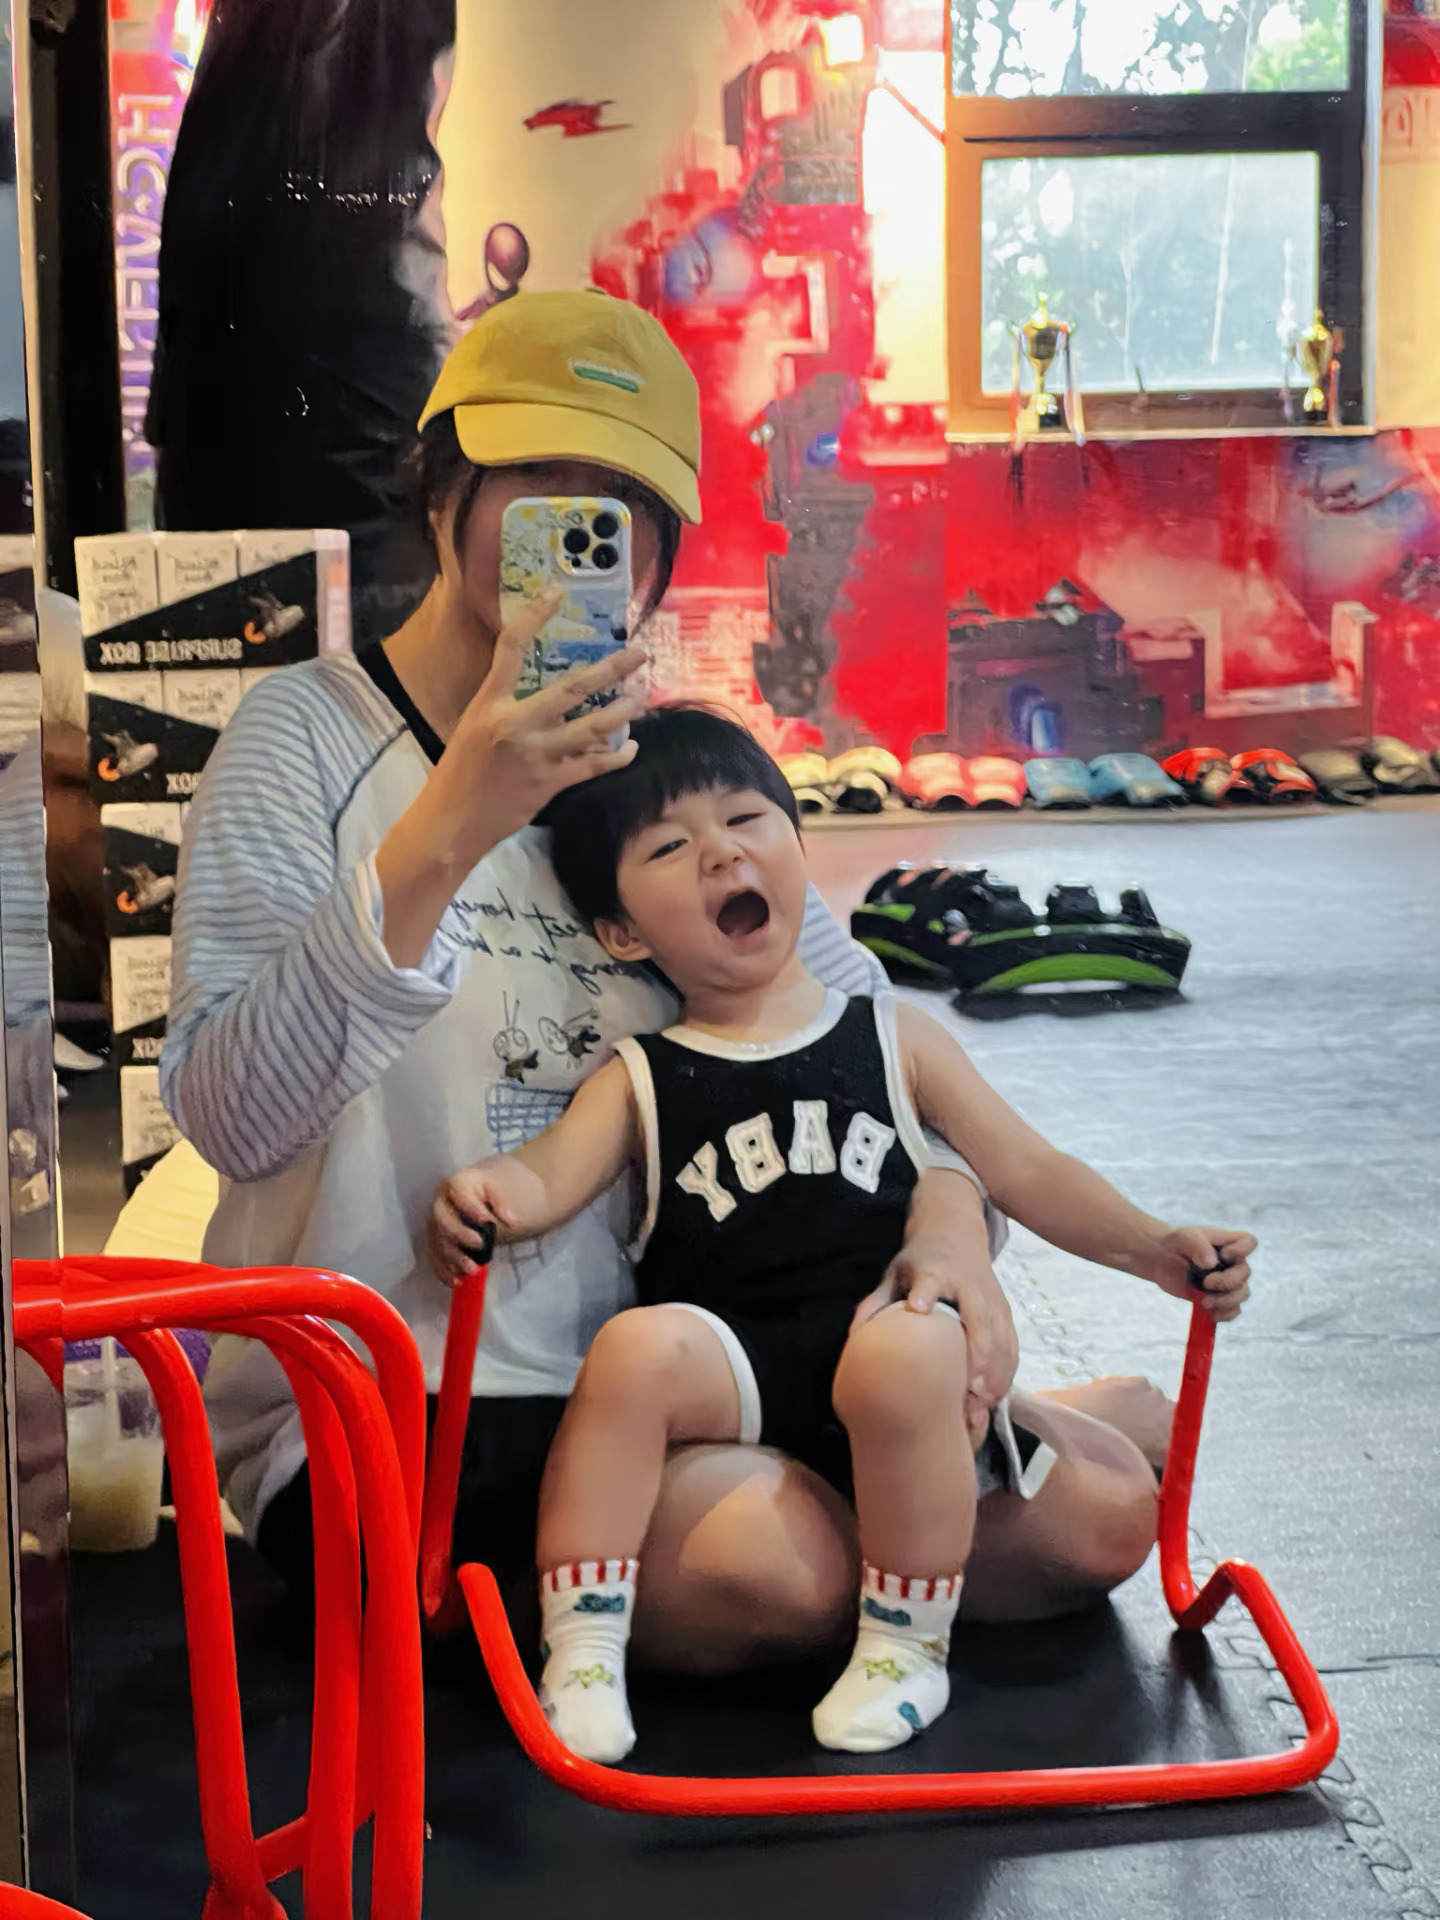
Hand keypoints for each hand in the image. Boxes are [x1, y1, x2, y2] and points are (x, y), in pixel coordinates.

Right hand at [428, 1165, 509, 1287]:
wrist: (505, 1196)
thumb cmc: (508, 1192)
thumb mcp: (510, 1192)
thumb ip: (501, 1206)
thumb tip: (499, 1225)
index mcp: (461, 1181)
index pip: (459, 1191)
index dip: (470, 1208)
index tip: (488, 1224)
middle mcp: (443, 1199)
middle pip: (441, 1217)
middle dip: (458, 1235)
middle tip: (480, 1246)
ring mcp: (438, 1220)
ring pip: (437, 1239)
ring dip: (451, 1257)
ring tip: (472, 1270)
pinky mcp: (439, 1238)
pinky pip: (436, 1253)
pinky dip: (444, 1268)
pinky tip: (455, 1281)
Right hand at [433, 591, 650, 864]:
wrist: (452, 822)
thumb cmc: (458, 775)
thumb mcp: (472, 728)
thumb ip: (506, 709)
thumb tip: (548, 698)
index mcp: (489, 703)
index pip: (510, 648)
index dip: (534, 615)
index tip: (556, 593)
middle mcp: (515, 723)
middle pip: (572, 688)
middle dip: (612, 669)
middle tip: (640, 653)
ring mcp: (536, 754)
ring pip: (592, 728)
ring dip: (622, 712)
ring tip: (642, 698)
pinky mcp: (550, 783)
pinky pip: (593, 765)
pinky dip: (616, 756)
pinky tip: (630, 748)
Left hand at [850, 1237, 1019, 1426]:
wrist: (955, 1232)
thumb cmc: (921, 1260)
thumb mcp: (895, 1273)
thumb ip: (876, 1303)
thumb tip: (855, 1336)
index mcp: (936, 1271)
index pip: (931, 1281)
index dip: (926, 1294)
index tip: (918, 1308)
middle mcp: (969, 1286)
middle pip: (980, 1319)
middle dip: (979, 1356)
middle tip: (969, 1392)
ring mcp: (992, 1299)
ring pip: (1001, 1337)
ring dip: (996, 1371)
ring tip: (983, 1404)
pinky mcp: (1004, 1311)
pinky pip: (1011, 1344)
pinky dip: (1006, 1371)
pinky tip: (995, 1396)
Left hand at [1139, 1225, 1255, 1321]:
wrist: (1162, 1259)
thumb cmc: (1176, 1243)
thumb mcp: (1184, 1237)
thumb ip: (1199, 1246)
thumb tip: (1211, 1263)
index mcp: (1228, 1243)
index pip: (1249, 1242)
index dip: (1240, 1250)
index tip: (1222, 1254)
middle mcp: (1233, 1262)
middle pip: (1246, 1273)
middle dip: (1227, 1282)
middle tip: (1206, 1282)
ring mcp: (1227, 1282)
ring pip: (1242, 1294)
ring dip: (1225, 1301)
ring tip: (1204, 1302)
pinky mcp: (1219, 1298)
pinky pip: (1232, 1311)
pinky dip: (1223, 1314)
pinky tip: (1208, 1311)